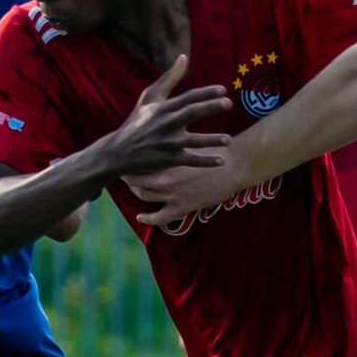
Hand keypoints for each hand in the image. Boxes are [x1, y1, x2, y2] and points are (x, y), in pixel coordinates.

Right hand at [103, 54, 233, 176]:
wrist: (118, 151)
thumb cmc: (138, 122)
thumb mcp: (149, 98)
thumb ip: (169, 78)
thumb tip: (184, 56)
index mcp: (163, 108)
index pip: (187, 97)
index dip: (205, 93)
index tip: (223, 89)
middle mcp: (166, 123)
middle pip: (191, 113)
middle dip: (209, 108)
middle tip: (229, 104)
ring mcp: (167, 143)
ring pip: (192, 141)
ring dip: (211, 140)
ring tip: (228, 140)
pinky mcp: (168, 160)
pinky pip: (190, 160)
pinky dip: (205, 161)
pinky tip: (222, 161)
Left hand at [124, 141, 244, 226]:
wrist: (233, 166)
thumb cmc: (213, 150)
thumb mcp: (189, 141)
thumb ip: (172, 143)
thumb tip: (160, 137)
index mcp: (165, 160)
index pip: (138, 162)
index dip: (129, 161)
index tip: (126, 158)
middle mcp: (164, 179)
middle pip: (135, 179)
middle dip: (127, 176)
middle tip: (123, 172)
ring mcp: (171, 195)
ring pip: (143, 195)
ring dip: (136, 192)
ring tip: (132, 188)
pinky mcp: (181, 208)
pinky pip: (158, 218)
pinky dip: (147, 218)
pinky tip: (140, 217)